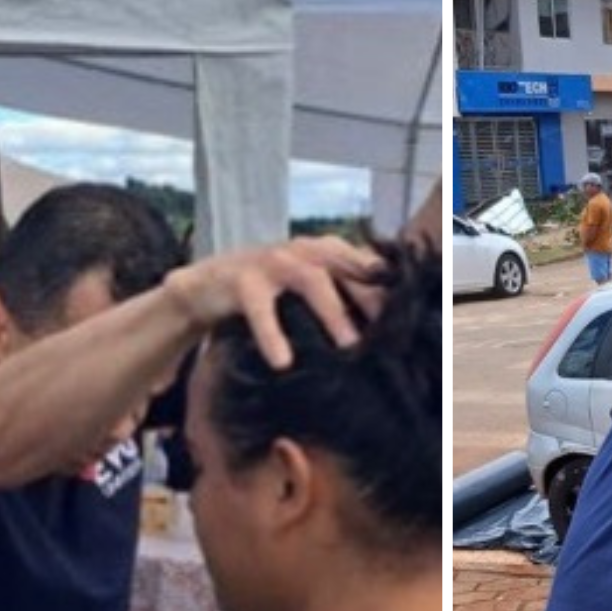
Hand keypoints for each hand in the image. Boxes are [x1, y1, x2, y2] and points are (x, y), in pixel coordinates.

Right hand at [161, 237, 383, 369]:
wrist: (207, 286)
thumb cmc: (269, 291)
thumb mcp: (309, 289)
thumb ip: (344, 297)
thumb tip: (386, 331)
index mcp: (327, 250)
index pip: (367, 267)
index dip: (387, 294)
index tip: (405, 325)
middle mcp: (304, 249)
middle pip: (348, 270)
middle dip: (370, 302)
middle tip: (389, 338)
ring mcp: (273, 261)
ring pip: (312, 280)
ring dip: (333, 313)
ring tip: (348, 347)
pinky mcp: (243, 279)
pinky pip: (261, 308)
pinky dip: (272, 334)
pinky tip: (282, 361)